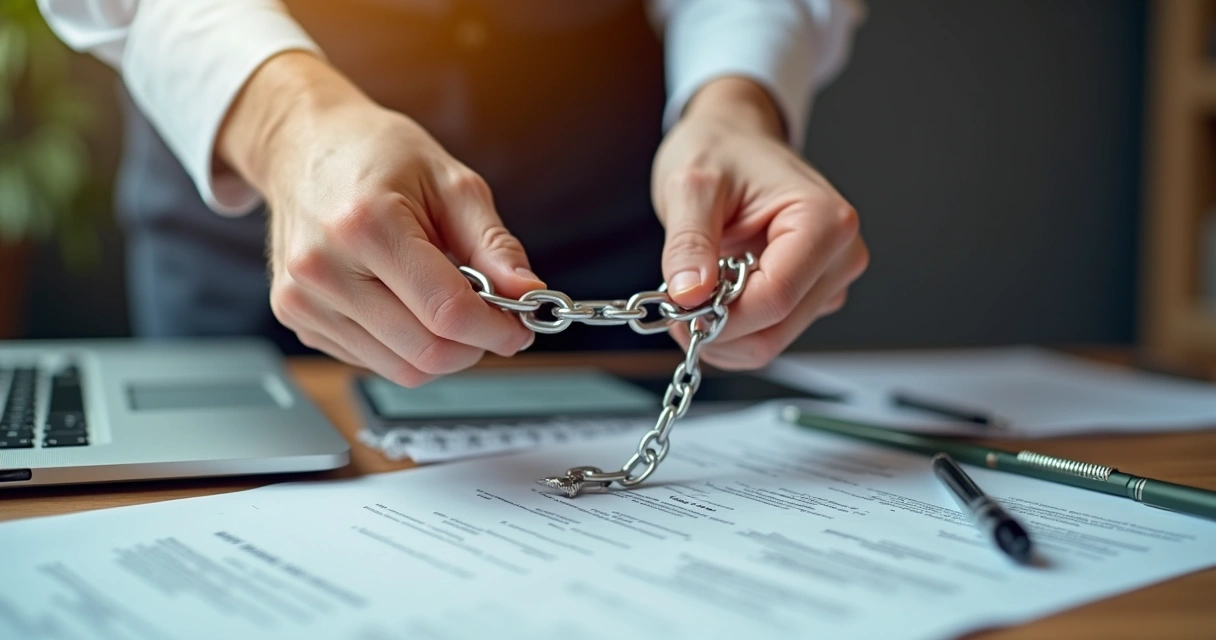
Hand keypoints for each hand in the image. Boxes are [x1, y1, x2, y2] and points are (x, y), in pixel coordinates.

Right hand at [219, 53, 538, 385]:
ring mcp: (304, 300)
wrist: (303, 145)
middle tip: (494, 318)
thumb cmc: (377, 155)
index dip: (496, 329)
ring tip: (448, 301)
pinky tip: (408, 303)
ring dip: (443, 349)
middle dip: (474, 345)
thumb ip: (493, 245)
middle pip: (426, 352)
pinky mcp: (300, 320)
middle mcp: (324, 269)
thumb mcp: (451, 182)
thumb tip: (527, 294)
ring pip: (403, 369)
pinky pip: (375, 362)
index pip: (446, 312)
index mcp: (364, 225)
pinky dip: (408, 346)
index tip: (520, 327)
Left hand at [653, 77, 868, 369]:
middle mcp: (840, 254)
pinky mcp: (812, 294)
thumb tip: (690, 295)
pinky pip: (770, 333)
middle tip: (677, 305)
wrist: (734, 138)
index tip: (678, 308)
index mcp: (825, 220)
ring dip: (724, 332)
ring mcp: (829, 278)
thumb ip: (690, 242)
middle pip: (776, 329)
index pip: (775, 298)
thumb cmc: (722, 149)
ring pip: (772, 340)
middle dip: (720, 328)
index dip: (721, 316)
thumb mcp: (692, 185)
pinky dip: (733, 329)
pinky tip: (715, 296)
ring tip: (694, 292)